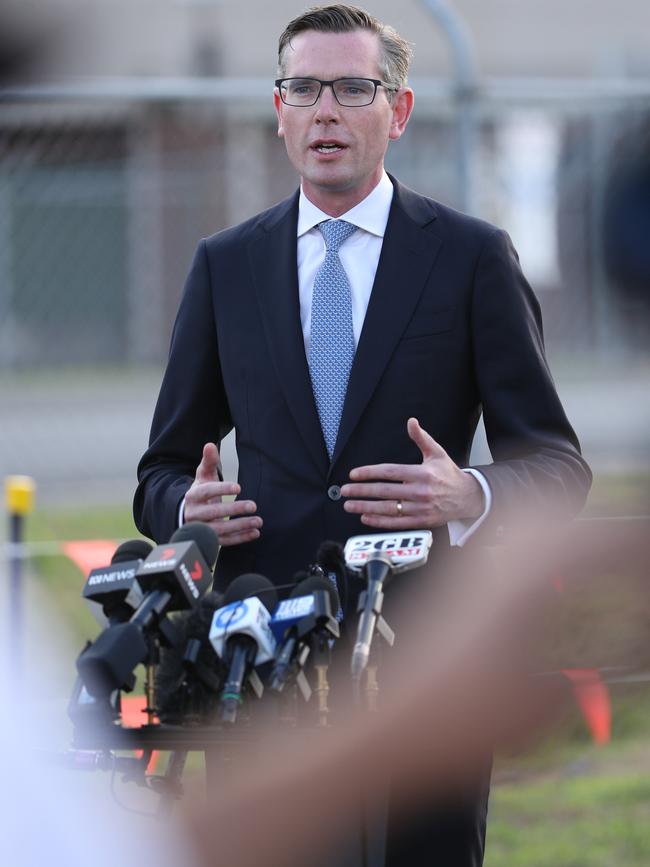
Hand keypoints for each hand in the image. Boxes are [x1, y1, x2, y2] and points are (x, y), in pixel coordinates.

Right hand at [184, 443, 261, 545]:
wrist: (189, 513)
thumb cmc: (201, 491)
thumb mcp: (203, 475)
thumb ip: (209, 461)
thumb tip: (209, 445)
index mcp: (192, 496)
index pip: (206, 492)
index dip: (222, 489)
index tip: (239, 487)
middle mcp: (194, 514)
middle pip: (214, 513)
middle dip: (234, 509)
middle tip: (253, 505)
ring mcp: (201, 529)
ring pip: (220, 529)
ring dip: (241, 526)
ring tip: (258, 521)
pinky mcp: (209, 540)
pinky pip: (225, 541)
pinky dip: (240, 538)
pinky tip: (255, 533)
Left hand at [341, 418, 483, 528]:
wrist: (468, 497)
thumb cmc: (449, 474)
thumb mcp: (437, 452)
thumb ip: (421, 438)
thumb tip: (411, 421)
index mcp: (422, 473)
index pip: (390, 472)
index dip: (370, 473)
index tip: (354, 474)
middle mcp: (420, 492)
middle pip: (385, 492)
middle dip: (362, 491)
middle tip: (344, 491)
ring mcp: (420, 509)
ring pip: (388, 509)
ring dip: (366, 507)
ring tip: (349, 505)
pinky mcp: (421, 522)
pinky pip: (396, 523)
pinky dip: (379, 521)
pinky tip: (365, 517)